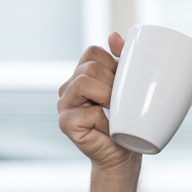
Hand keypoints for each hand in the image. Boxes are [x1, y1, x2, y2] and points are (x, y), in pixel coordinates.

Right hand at [57, 32, 138, 170]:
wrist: (123, 156)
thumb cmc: (127, 123)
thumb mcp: (128, 87)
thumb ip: (122, 60)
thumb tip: (114, 35)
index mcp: (81, 75)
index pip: (93, 53)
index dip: (112, 63)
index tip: (122, 83)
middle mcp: (68, 88)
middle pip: (90, 67)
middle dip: (112, 83)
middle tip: (120, 103)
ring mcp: (64, 105)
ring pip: (84, 83)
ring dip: (107, 97)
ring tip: (114, 112)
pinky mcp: (65, 123)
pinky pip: (88, 111)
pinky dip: (104, 121)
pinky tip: (108, 129)